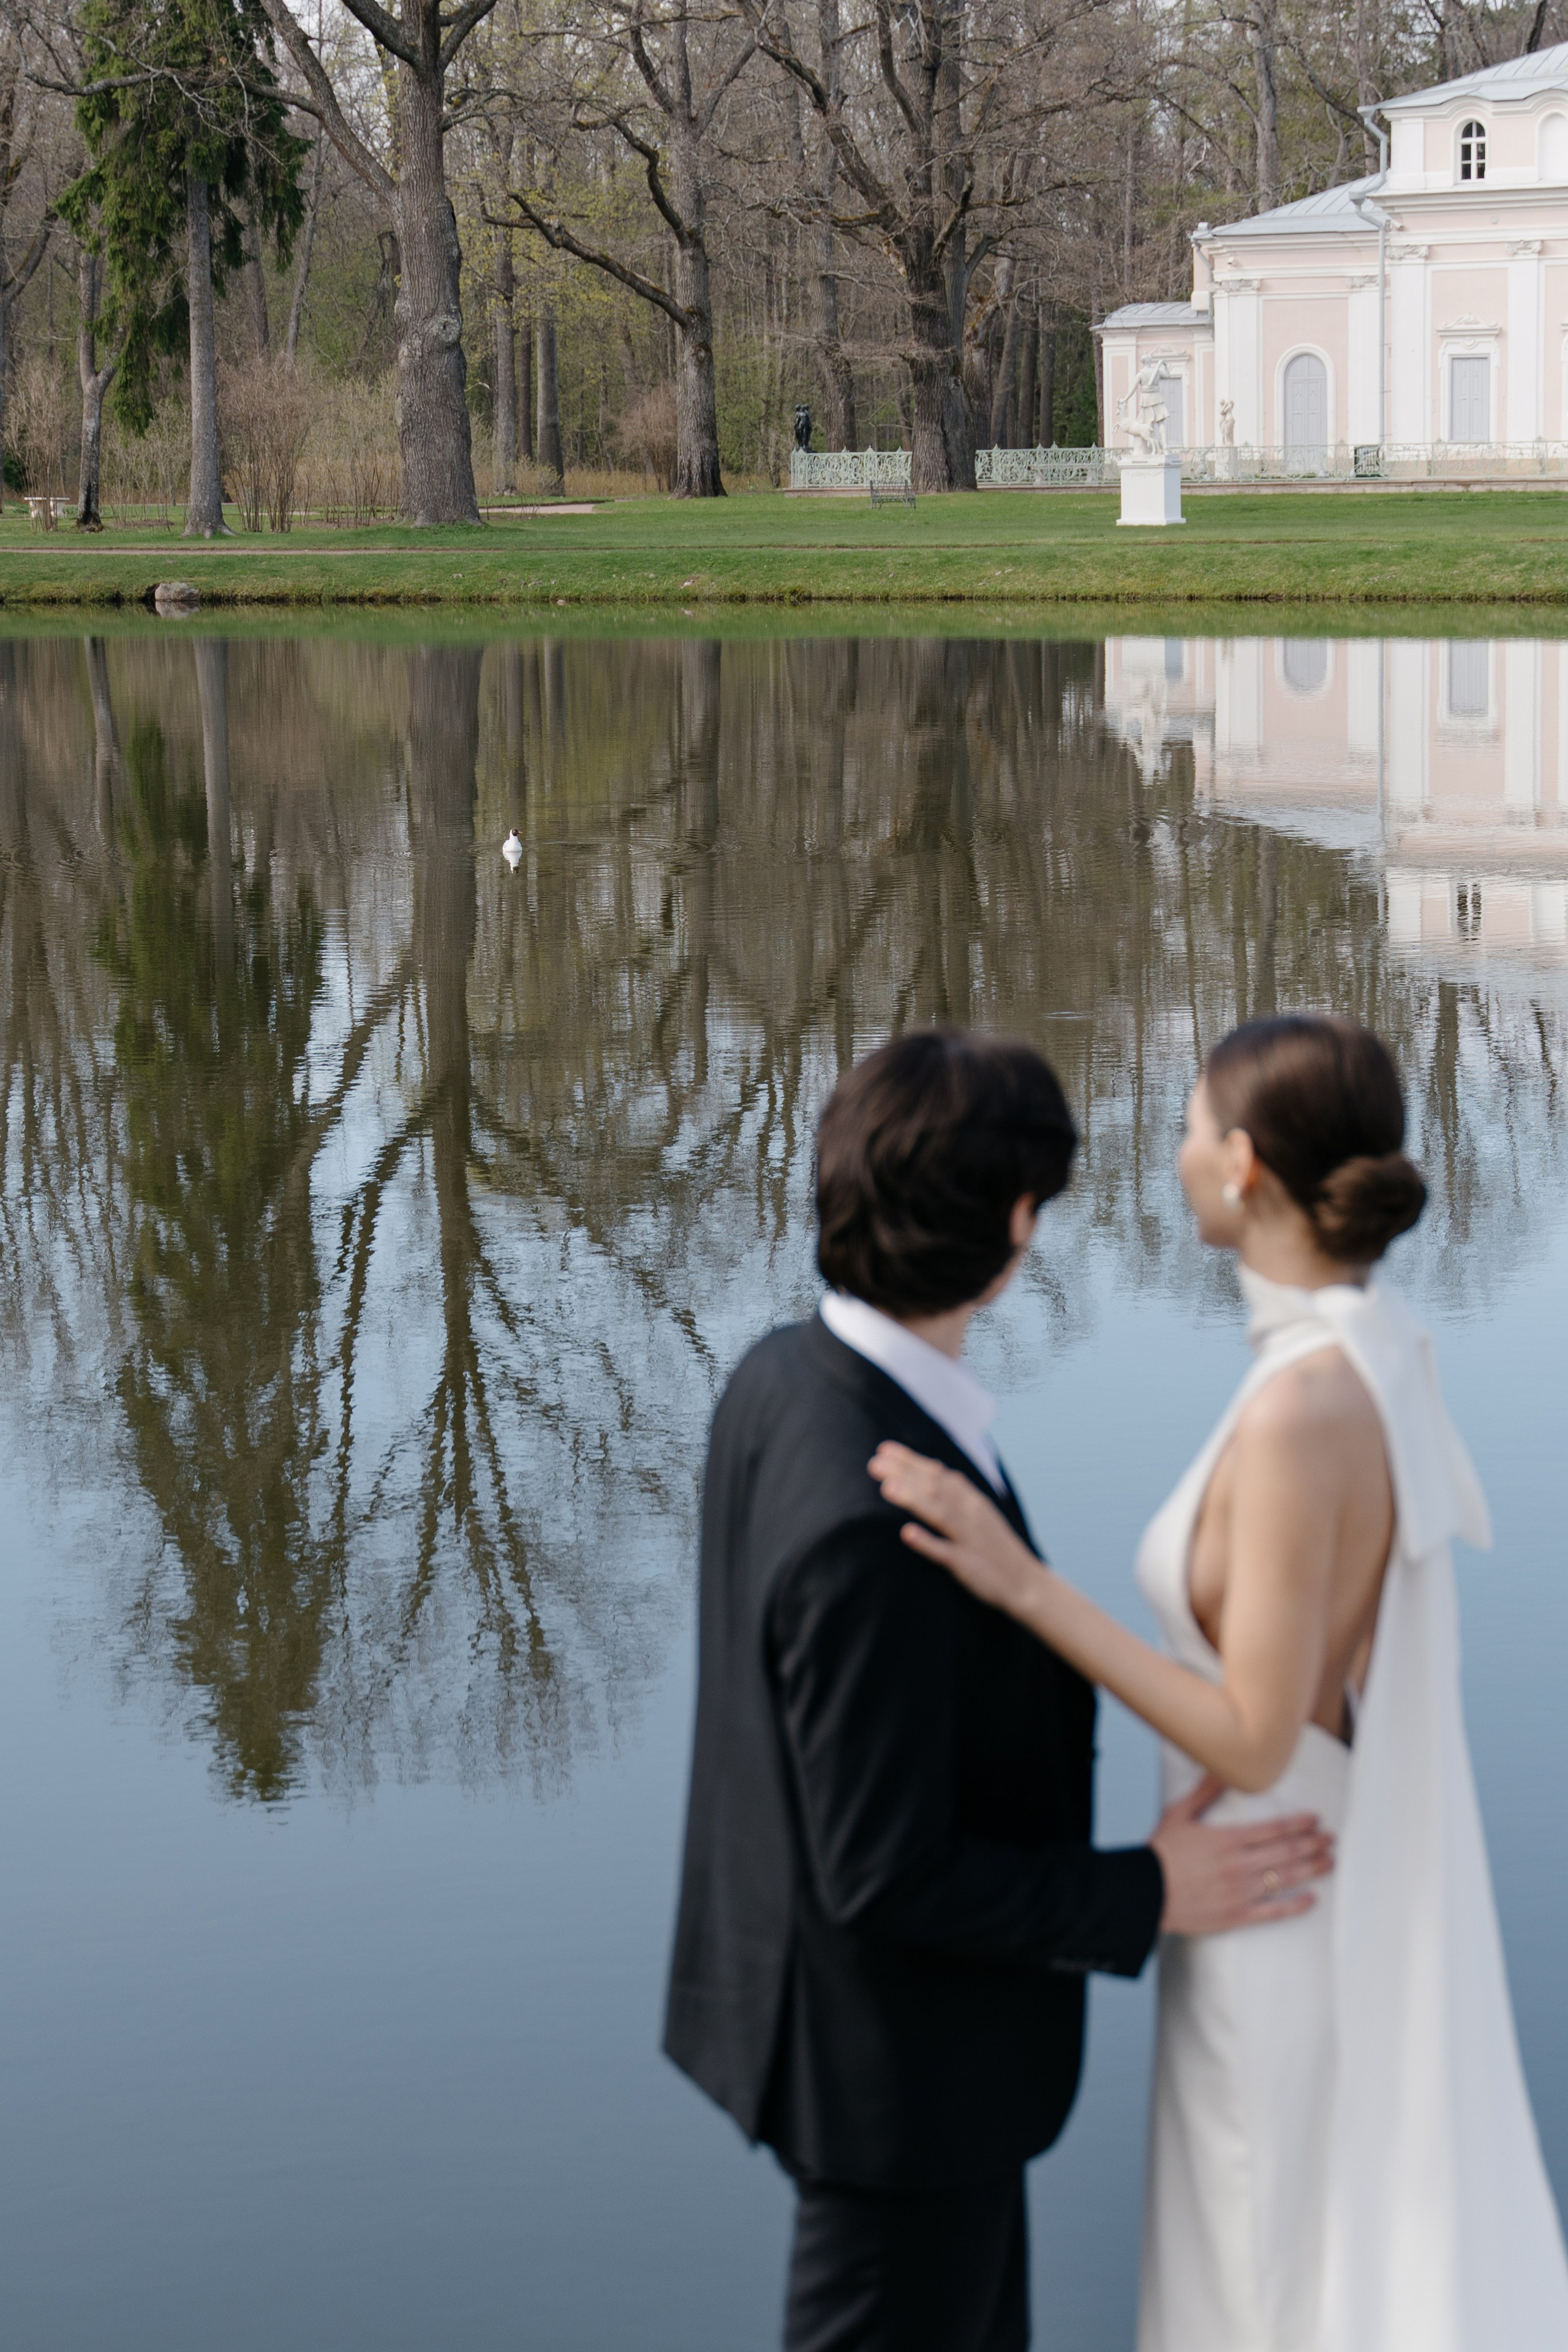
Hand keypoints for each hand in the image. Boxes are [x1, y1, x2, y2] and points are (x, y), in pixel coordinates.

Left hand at [868, 1442, 1042, 1615]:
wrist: (1027, 1584)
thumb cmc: (996, 1548)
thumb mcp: (980, 1513)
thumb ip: (957, 1491)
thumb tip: (935, 1467)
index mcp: (972, 1501)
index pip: (938, 1474)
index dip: (911, 1461)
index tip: (884, 1450)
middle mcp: (971, 1514)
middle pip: (934, 1488)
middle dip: (904, 1474)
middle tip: (874, 1463)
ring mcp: (969, 1538)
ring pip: (939, 1513)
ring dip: (913, 1499)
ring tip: (887, 1488)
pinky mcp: (968, 1564)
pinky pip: (946, 1552)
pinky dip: (927, 1542)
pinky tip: (907, 1534)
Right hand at [1150, 1775, 1335, 1935]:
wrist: (1144, 1893)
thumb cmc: (1160, 1853)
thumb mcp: (1178, 1815)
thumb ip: (1204, 1792)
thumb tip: (1221, 1769)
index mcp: (1227, 1839)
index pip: (1273, 1828)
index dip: (1298, 1823)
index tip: (1316, 1820)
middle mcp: (1239, 1864)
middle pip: (1286, 1852)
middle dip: (1312, 1844)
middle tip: (1331, 1839)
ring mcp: (1240, 1891)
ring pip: (1285, 1878)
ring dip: (1311, 1869)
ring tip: (1329, 1862)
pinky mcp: (1237, 1915)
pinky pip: (1273, 1911)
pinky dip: (1295, 1906)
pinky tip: (1312, 1899)